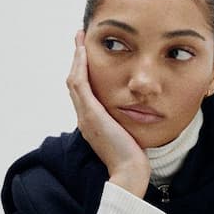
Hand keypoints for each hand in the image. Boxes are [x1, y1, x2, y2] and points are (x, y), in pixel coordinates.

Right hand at [67, 29, 149, 188]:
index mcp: (92, 125)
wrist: (129, 173)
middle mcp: (84, 119)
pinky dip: (80, 65)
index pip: (84, 94)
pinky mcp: (90, 114)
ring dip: (77, 58)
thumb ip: (127, 125)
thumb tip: (138, 117)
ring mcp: (85, 116)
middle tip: (80, 42)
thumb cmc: (133, 160)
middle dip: (78, 62)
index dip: (84, 74)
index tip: (88, 59)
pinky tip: (84, 51)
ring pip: (75, 80)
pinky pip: (80, 83)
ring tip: (80, 39)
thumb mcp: (129, 137)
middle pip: (76, 84)